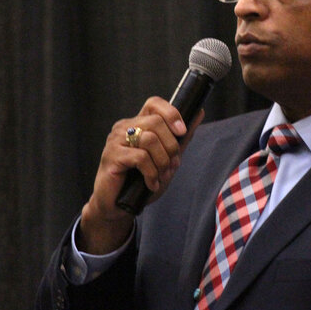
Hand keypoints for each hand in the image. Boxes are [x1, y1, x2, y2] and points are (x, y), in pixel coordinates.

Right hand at [78, 97, 203, 253]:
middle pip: (156, 122)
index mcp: (137, 123)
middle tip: (171, 165)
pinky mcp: (111, 156)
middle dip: (171, 146)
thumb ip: (181, 136)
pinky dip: (151, 173)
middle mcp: (124, 128)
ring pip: (149, 139)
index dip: (171, 113)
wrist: (118, 206)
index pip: (154, 103)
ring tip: (161, 176)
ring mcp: (115, 140)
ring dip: (162, 161)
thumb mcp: (167, 157)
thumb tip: (199, 112)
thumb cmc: (141, 181)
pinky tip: (151, 184)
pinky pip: (140, 158)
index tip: (181, 131)